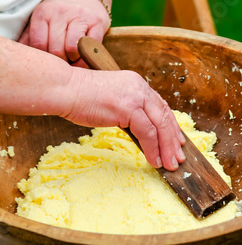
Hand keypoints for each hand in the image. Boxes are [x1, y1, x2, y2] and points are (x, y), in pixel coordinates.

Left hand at [19, 0, 110, 64]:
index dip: (42, 60)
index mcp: (43, 13)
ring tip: (71, 60)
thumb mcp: (41, 19)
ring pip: (73, 48)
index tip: (46, 64)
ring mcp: (80, 16)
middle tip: (60, 65)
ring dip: (73, 60)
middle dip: (58, 62)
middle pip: (55, 49)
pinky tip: (83, 57)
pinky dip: (87, 58)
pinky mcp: (97, 22)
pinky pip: (91, 47)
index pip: (38, 44)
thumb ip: (29, 37)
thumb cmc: (58, 13)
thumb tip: (16, 59)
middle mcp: (61, 12)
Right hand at [65, 68, 185, 170]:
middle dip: (174, 138)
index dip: (170, 124)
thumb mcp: (110, 98)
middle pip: (164, 115)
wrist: (66, 89)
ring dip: (166, 148)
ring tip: (170, 164)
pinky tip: (153, 160)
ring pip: (159, 125)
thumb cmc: (81, 96)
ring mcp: (134, 96)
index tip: (177, 140)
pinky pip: (147, 132)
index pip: (159, 105)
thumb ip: (126, 108)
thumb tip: (137, 129)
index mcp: (135, 83)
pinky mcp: (128, 108)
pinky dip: (152, 148)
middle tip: (179, 156)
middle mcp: (138, 86)